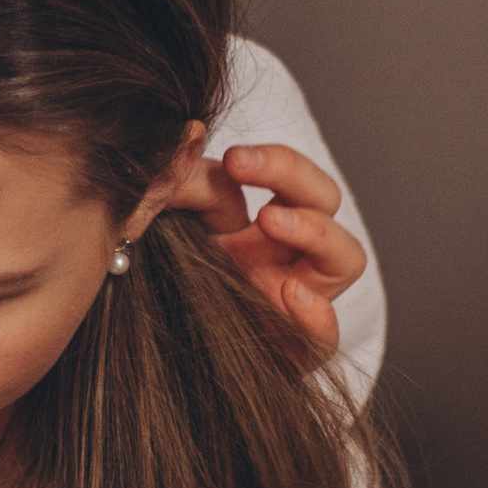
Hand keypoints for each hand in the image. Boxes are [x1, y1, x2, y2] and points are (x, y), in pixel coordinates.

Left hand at [155, 137, 365, 359]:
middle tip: (243, 168)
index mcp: (262, 227)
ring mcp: (294, 304)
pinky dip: (317, 318)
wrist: (143, 353)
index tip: (233, 158)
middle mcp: (287, 259)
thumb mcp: (162, 223)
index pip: (296, 180)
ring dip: (317, 231)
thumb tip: (189, 133)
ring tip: (269, 221)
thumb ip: (179, 184)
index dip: (276, 162)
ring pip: (345, 260)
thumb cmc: (155, 278)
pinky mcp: (289, 354)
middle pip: (326, 204)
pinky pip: (322, 341)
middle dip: (293, 178)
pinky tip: (290, 297)